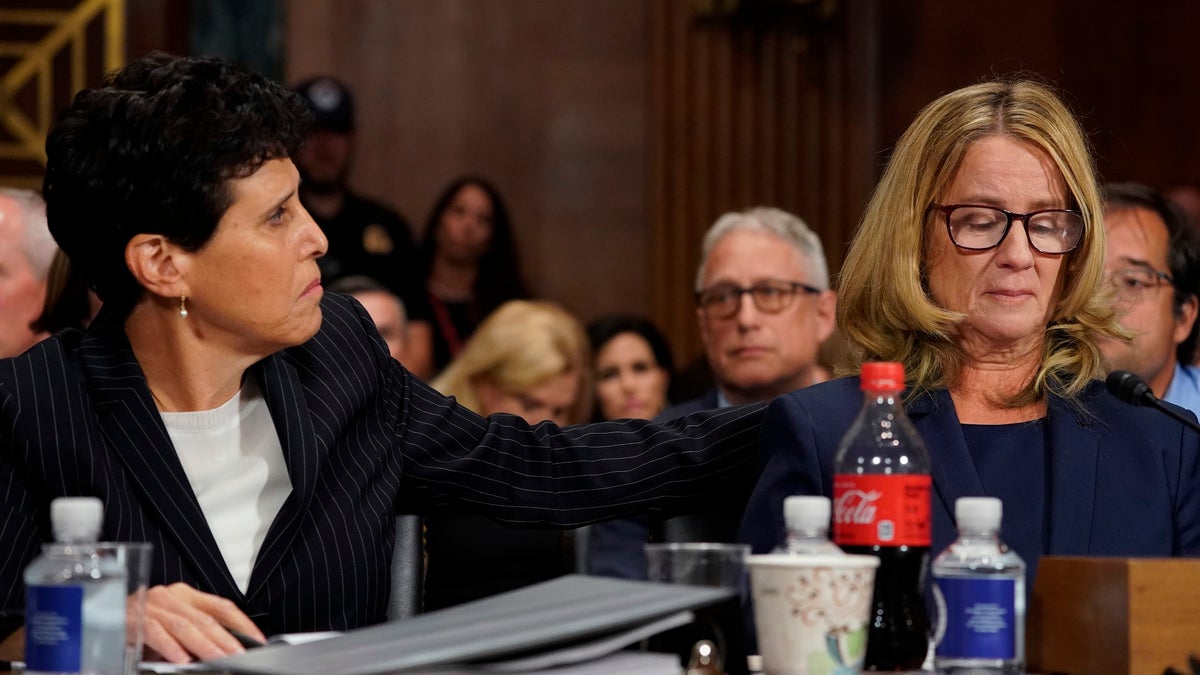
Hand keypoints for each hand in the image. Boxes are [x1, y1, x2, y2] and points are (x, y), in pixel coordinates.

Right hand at [141, 583, 265, 662]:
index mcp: (185, 596)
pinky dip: (170, 647)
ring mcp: (152, 604)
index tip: (257, 640)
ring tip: (219, 658)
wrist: (98, 619)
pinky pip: (156, 632)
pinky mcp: (133, 617)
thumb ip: (196, 635)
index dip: (242, 623)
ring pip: (184, 625)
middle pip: (205, 618)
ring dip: (204, 644)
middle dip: (226, 638)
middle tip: (240, 654)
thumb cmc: (139, 628)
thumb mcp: (173, 629)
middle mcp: (171, 596)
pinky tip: (181, 659)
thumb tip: (224, 651)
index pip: (222, 607)